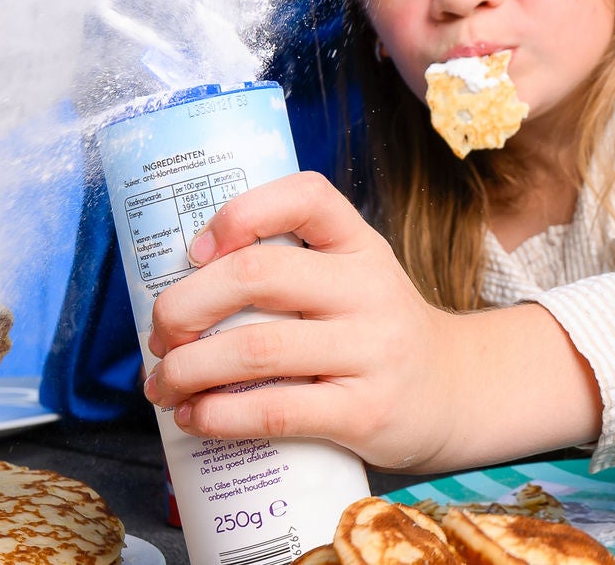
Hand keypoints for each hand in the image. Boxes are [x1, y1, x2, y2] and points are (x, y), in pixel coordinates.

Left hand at [140, 172, 462, 468]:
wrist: (455, 393)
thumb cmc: (374, 332)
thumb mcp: (353, 278)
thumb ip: (291, 270)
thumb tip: (180, 293)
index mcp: (359, 244)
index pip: (304, 196)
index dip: (240, 213)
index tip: (195, 250)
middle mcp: (369, 288)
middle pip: (258, 276)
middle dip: (186, 304)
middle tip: (159, 333)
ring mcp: (371, 351)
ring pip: (257, 348)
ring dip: (189, 368)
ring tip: (162, 383)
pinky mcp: (366, 412)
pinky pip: (278, 410)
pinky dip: (221, 415)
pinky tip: (194, 417)